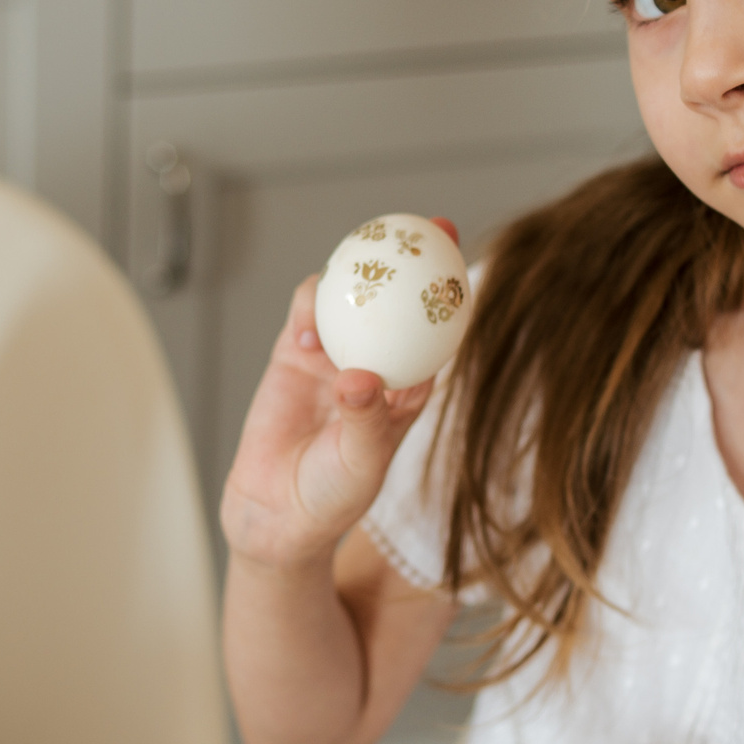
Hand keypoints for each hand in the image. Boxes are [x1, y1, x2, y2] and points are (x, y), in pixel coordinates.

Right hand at [219, 217, 458, 571]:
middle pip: (400, 301)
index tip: (466, 260)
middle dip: (414, 260)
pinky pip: (306, 313)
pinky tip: (309, 322)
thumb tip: (359, 375)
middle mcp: (376, 363)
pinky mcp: (293, 355)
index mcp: (410, 388)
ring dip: (358, 278)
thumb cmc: (333, 496)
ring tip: (361, 268)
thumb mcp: (360, 462)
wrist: (276, 516)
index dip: (455, 293)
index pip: (439, 331)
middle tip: (427, 227)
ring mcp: (334, 355)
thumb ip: (364, 419)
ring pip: (352, 299)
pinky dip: (309, 306)